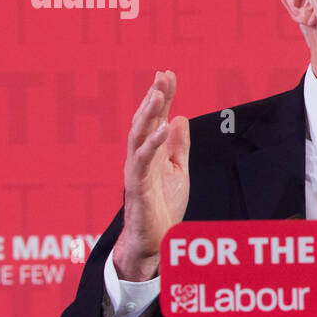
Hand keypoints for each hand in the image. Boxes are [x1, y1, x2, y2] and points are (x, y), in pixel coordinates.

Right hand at [111, 70, 189, 280]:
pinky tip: (165, 126)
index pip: (155, 118)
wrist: (156, 242)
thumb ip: (178, 146)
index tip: (168, 74)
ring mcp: (136, 171)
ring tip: (159, 93)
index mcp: (150, 152)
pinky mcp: (137, 186)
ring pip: (138, 135)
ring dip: (148, 113)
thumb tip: (180, 118)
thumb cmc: (163, 208)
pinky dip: (154, 142)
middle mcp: (140, 158)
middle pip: (144, 121)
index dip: (162, 96)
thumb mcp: (178, 171)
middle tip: (163, 75)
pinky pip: (143, 160)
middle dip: (154, 97)